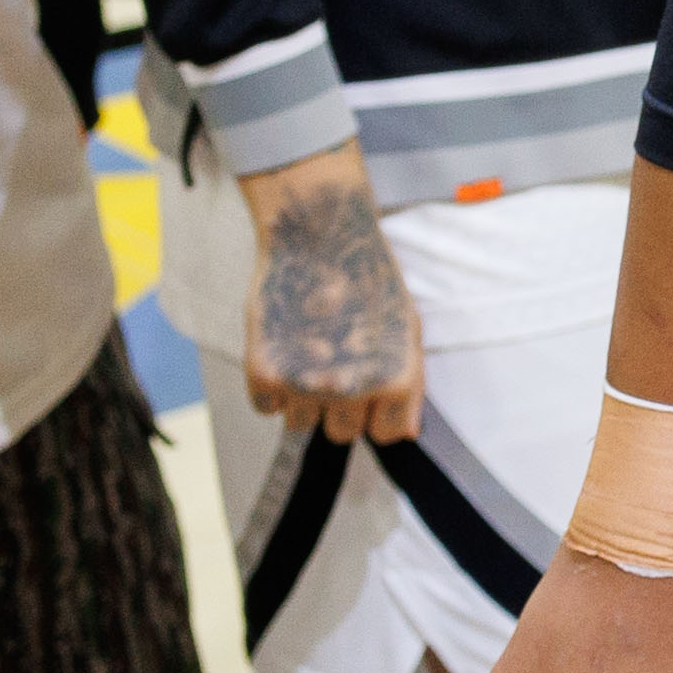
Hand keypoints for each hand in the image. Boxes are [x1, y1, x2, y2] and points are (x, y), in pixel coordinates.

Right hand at [241, 144, 425, 445]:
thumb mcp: (408, 328)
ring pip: (301, 424)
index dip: (376, 414)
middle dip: (340, 407)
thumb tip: (401, 432)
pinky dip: (271, 386)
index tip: (369, 392)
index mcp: (397, 380)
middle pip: (342, 433)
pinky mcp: (264, 373)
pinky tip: (284, 348)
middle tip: (335, 364)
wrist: (319, 237)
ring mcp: (307, 384)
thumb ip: (407, 385)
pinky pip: (266, 407)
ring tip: (308, 351)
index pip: (386, 435)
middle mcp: (353, 389)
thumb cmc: (368, 278)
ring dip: (303, 398)